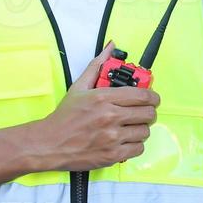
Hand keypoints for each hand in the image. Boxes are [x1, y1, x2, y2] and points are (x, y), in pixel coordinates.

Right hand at [18, 42, 160, 172]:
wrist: (50, 143)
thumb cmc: (65, 117)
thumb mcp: (79, 86)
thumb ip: (97, 66)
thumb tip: (111, 47)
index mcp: (103, 98)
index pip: (142, 95)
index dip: (153, 96)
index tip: (152, 98)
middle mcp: (110, 117)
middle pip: (148, 113)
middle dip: (148, 111)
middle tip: (142, 112)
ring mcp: (112, 138)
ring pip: (144, 131)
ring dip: (141, 128)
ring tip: (131, 126)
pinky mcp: (112, 155)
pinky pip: (138, 148)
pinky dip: (135, 144)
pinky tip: (126, 139)